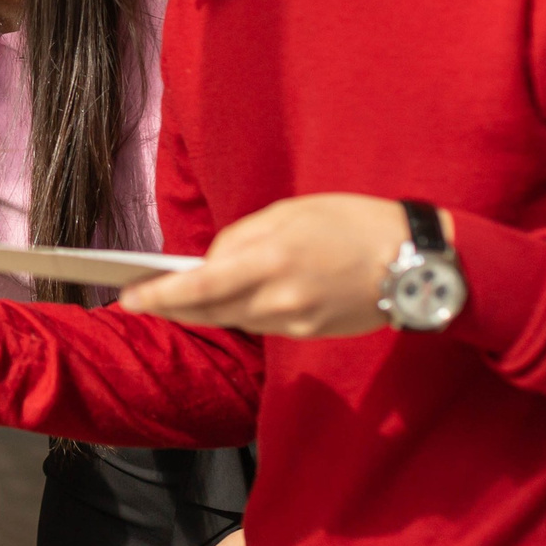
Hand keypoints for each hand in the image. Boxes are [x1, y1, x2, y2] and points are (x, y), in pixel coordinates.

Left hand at [121, 194, 415, 335]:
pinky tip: (225, 302)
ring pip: (232, 320)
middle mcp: (278, 299)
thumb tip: (211, 261)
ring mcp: (295, 321)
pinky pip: (261, 324)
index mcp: (272, 260)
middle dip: (169, 307)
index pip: (200, 288)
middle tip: (138, 299)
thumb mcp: (292, 212)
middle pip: (208, 312)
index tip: (130, 296)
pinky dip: (237, 313)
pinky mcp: (309, 332)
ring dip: (200, 312)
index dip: (159, 296)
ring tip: (172, 299)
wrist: (415, 262)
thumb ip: (243, 237)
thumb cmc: (354, 224)